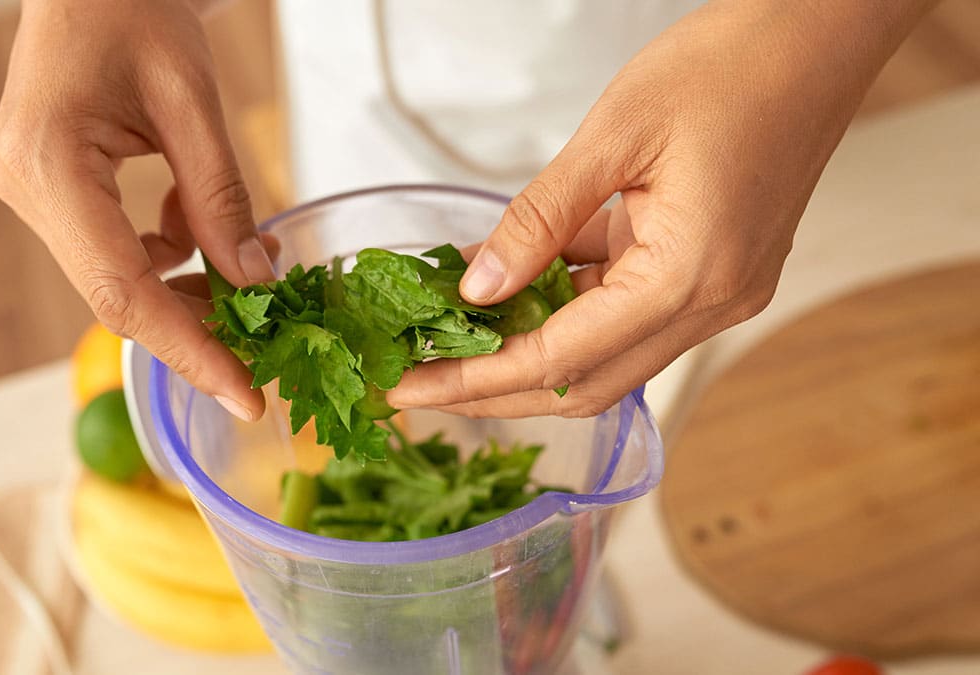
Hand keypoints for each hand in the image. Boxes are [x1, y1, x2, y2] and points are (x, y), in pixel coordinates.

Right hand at [0, 0, 270, 420]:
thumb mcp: (192, 100)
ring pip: (117, 278)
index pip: (123, 290)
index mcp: (48, 165)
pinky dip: (167, 252)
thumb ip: (221, 196)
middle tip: (261, 358)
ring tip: (247, 272)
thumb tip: (254, 283)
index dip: (189, 350)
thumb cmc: (130, 5)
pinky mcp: (51, 193)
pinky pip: (115, 249)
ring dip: (186, 287)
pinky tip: (196, 219)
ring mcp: (32, 195)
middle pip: (116, 296)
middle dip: (195, 330)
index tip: (245, 396)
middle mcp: (25, 190)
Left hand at [389, 0, 935, 417]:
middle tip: (421, 382)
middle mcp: (711, 304)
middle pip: (585, 382)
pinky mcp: (714, 272)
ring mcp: (719, 293)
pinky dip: (569, 311)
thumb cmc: (730, 67)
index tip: (413, 387)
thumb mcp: (612, 136)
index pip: (560, 359)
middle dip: (497, 389)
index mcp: (690, 277)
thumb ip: (539, 220)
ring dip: (532, 354)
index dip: (478, 379)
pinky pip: (629, 313)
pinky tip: (515, 293)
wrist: (818, 36)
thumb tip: (479, 287)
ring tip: (456, 342)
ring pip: (607, 356)